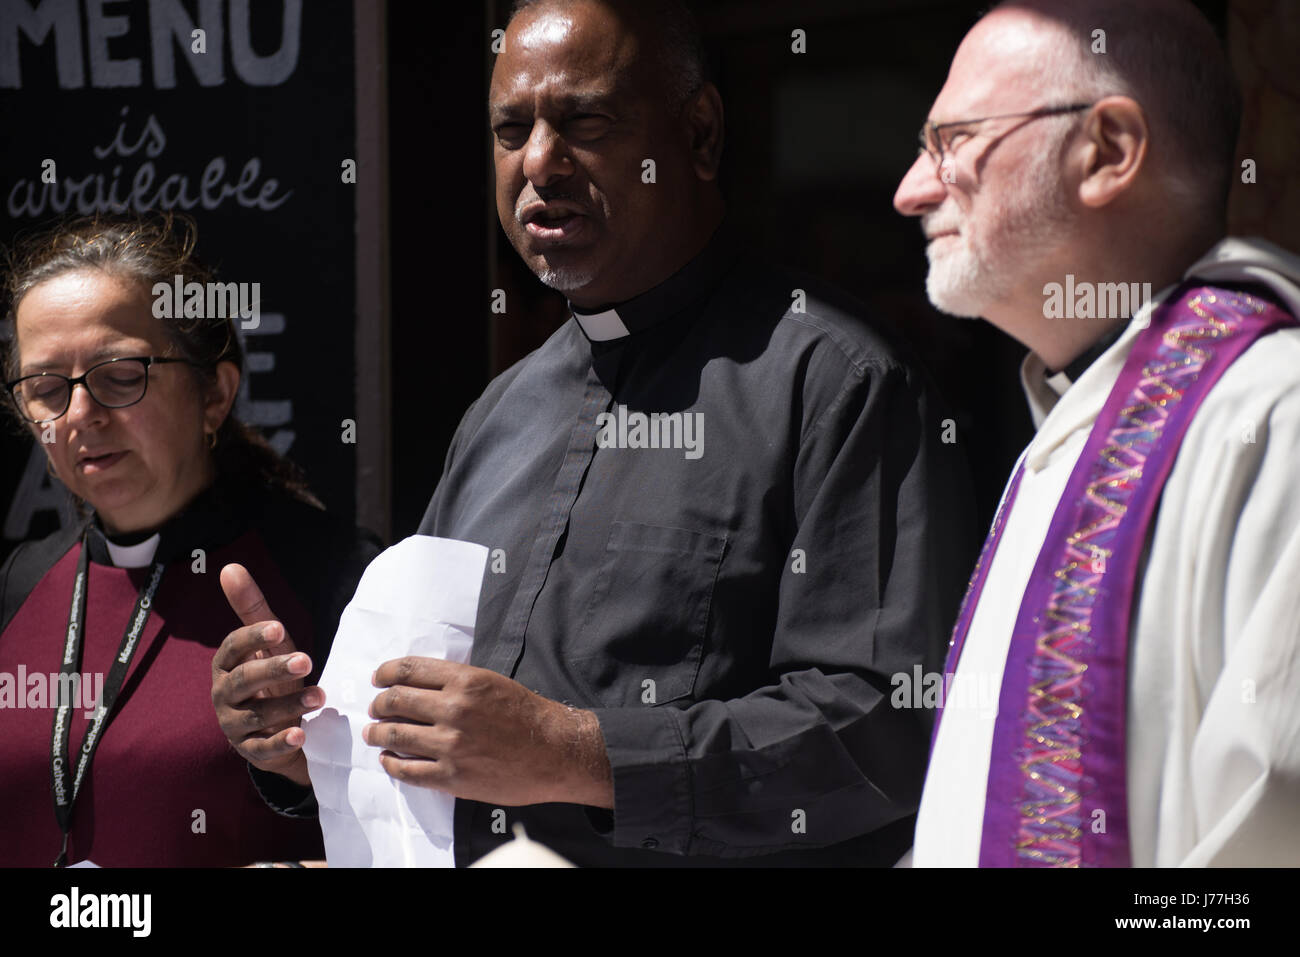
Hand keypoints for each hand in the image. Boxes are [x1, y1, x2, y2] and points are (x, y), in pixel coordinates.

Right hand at [212, 563, 319, 786]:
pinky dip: (281, 742)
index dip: (253, 638)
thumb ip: (252, 608)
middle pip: (243, 681)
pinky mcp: (251, 750)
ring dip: (288, 704)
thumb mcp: (268, 643)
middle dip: (273, 669)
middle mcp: (224, 694)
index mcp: (226, 665)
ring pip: (256, 714)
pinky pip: (263, 748)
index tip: (279, 628)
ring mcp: (234, 724)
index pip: (232, 648)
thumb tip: (230, 566)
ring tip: (320, 695)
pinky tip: (301, 734)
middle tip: (306, 660)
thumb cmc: (272, 677)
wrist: (278, 726)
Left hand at [365, 657, 612, 807]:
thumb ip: (454, 682)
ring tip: (374, 733)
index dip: (385, 673)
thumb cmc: (525, 715)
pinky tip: (389, 759)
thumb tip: (416, 686)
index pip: (407, 670)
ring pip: (394, 735)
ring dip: (377, 733)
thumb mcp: (491, 682)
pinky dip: (391, 764)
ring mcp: (450, 745)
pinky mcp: (451, 776)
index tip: (378, 679)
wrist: (554, 751)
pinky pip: (407, 770)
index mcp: (465, 680)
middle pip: (395, 701)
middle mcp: (454, 709)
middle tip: (376, 709)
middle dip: (378, 704)